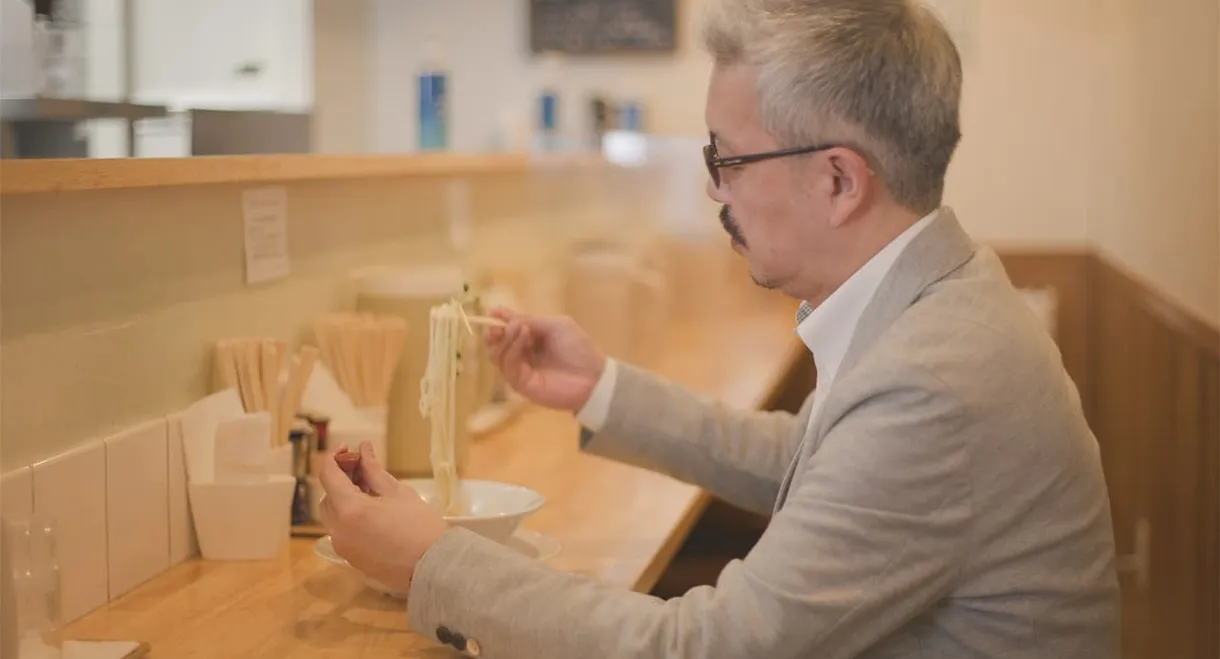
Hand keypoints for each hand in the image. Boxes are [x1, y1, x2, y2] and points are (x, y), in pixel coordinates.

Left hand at [317, 442, 448, 594]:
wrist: (434, 567)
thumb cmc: (419, 525)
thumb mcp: (397, 492)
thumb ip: (373, 470)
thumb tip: (363, 449)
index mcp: (349, 510)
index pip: (327, 475)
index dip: (334, 457)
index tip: (347, 448)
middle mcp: (338, 530)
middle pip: (328, 496)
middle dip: (341, 479)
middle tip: (362, 468)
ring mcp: (343, 547)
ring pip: (333, 515)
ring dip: (344, 499)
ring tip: (369, 491)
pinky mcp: (351, 559)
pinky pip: (343, 531)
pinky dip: (350, 517)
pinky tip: (372, 513)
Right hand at [484, 307, 605, 411]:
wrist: (592, 376)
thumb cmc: (578, 347)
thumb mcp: (555, 325)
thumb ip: (530, 320)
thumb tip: (505, 318)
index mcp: (530, 339)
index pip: (508, 329)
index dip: (499, 320)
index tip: (492, 311)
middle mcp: (522, 354)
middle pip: (496, 344)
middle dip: (494, 332)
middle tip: (499, 325)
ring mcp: (520, 370)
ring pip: (497, 355)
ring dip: (505, 339)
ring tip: (520, 329)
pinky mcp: (521, 384)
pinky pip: (508, 366)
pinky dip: (512, 350)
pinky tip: (523, 339)